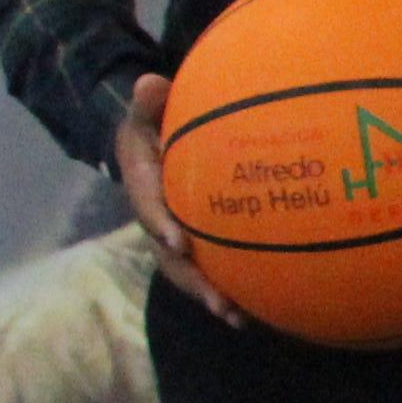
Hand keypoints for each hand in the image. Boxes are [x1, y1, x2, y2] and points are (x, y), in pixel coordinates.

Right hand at [111, 72, 236, 320]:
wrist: (145, 147)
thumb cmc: (152, 126)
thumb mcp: (146, 111)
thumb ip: (149, 102)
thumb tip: (150, 83)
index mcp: (143, 187)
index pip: (149, 207)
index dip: (161, 224)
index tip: (178, 241)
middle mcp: (155, 220)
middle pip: (170, 257)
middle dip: (193, 280)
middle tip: (219, 301)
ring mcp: (173, 237)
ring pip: (187, 273)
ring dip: (210, 296)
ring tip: (239, 319)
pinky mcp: (193, 245)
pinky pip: (208, 270)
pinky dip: (228, 288)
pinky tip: (258, 310)